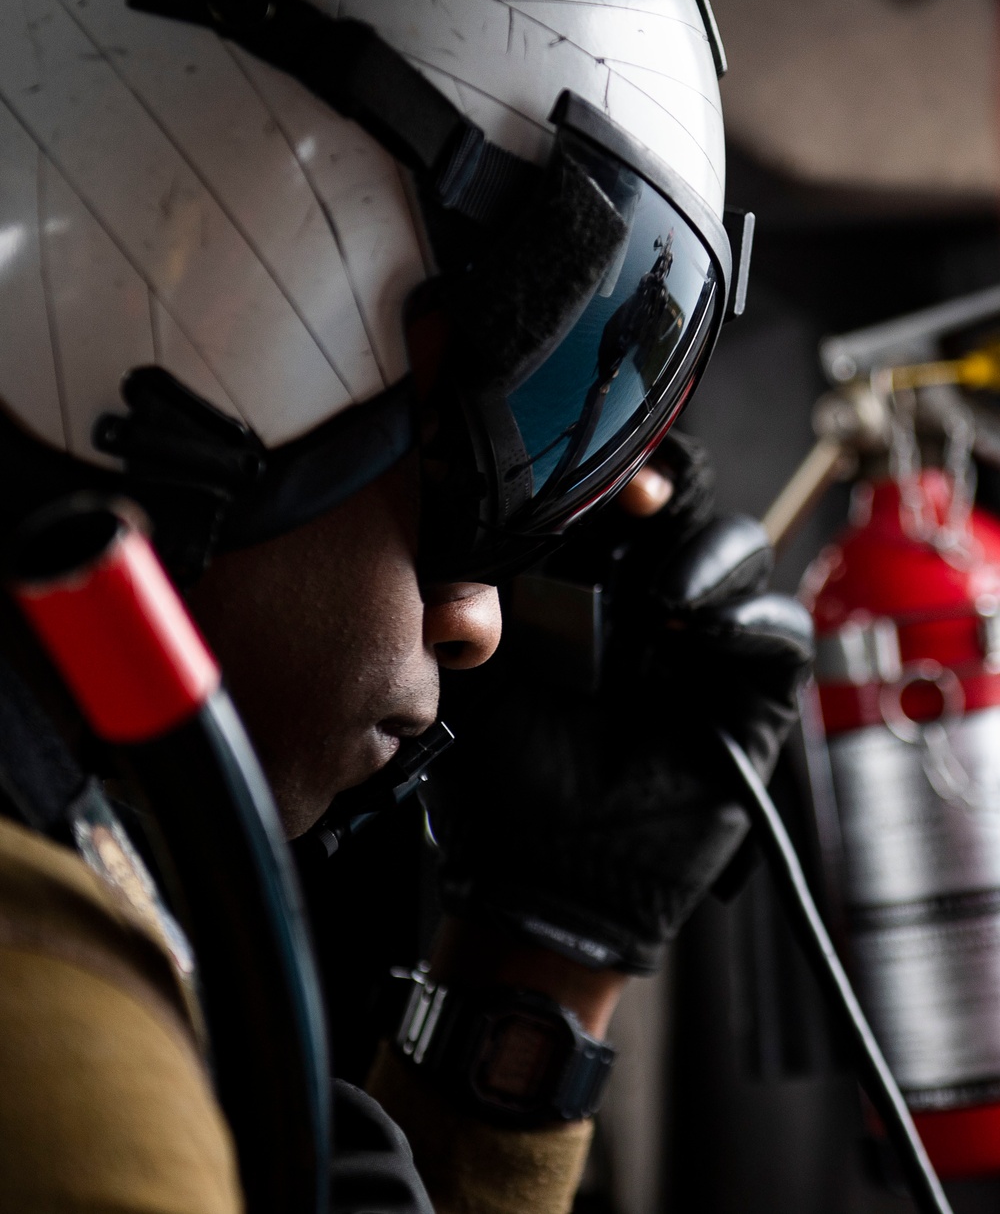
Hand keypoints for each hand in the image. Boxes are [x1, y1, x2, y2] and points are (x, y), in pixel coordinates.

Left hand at [425, 436, 814, 974]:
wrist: (542, 877)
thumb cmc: (495, 774)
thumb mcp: (470, 668)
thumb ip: (476, 586)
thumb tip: (486, 505)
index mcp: (581, 580)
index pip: (616, 494)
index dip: (616, 468)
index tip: (597, 474)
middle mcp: (646, 599)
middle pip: (689, 503)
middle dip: (673, 490)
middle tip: (643, 500)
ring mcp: (701, 643)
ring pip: (743, 551)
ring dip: (709, 555)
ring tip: (666, 601)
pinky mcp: (749, 694)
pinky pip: (780, 631)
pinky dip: (752, 619)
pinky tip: (704, 634)